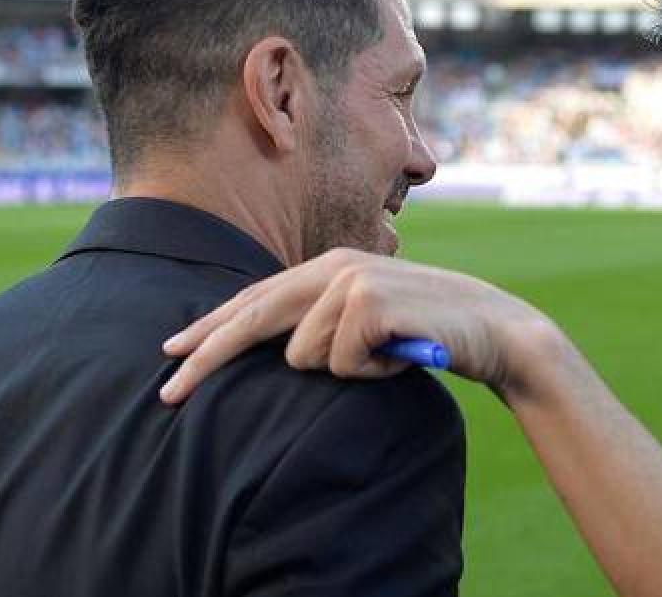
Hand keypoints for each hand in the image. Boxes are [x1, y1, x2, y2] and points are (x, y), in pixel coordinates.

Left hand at [159, 248, 565, 403]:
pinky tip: (400, 356)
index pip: (256, 298)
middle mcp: (334, 266)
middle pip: (253, 316)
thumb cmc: (429, 332)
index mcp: (329, 267)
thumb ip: (324, 322)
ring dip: (343, 371)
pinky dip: (369, 374)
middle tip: (167, 396)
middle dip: (207, 358)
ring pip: (303, 356)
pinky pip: (340, 364)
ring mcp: (352, 280)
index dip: (210, 328)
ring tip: (384, 357)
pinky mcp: (370, 303)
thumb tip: (270, 349)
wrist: (494, 330)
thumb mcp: (369, 321)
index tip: (170, 353)